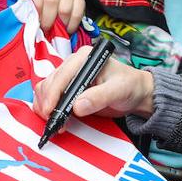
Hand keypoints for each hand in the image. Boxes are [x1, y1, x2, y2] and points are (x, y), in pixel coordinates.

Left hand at [27, 0, 84, 33]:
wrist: (52, 13)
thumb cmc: (39, 14)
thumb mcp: (30, 11)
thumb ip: (28, 13)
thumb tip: (29, 23)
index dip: (36, 7)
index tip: (36, 21)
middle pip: (51, 0)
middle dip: (48, 19)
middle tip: (45, 29)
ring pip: (65, 9)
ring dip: (60, 24)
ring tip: (56, 30)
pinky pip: (77, 14)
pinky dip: (72, 25)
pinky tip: (67, 29)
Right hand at [32, 47, 155, 123]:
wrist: (135, 93)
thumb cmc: (129, 85)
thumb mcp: (118, 90)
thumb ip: (99, 97)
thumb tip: (77, 106)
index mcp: (85, 58)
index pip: (63, 74)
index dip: (53, 93)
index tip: (50, 110)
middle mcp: (73, 64)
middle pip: (50, 82)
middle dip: (48, 103)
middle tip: (54, 122)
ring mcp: (69, 77)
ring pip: (46, 90)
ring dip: (46, 107)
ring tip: (56, 123)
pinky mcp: (67, 89)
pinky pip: (50, 97)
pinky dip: (48, 108)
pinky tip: (56, 119)